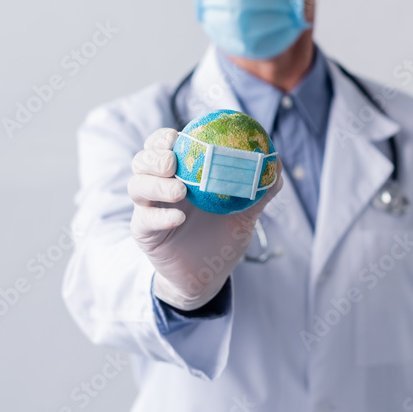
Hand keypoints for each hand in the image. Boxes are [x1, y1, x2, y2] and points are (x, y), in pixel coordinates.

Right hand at [128, 127, 283, 310]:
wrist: (209, 276)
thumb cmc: (223, 237)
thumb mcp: (245, 213)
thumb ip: (259, 189)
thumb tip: (276, 161)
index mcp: (180, 174)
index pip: (162, 146)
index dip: (164, 137)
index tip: (178, 135)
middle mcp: (159, 187)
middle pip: (142, 160)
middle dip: (153, 156)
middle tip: (172, 162)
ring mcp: (148, 209)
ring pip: (136, 186)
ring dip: (156, 185)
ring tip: (180, 191)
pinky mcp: (144, 233)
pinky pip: (144, 219)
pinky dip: (159, 216)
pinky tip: (179, 218)